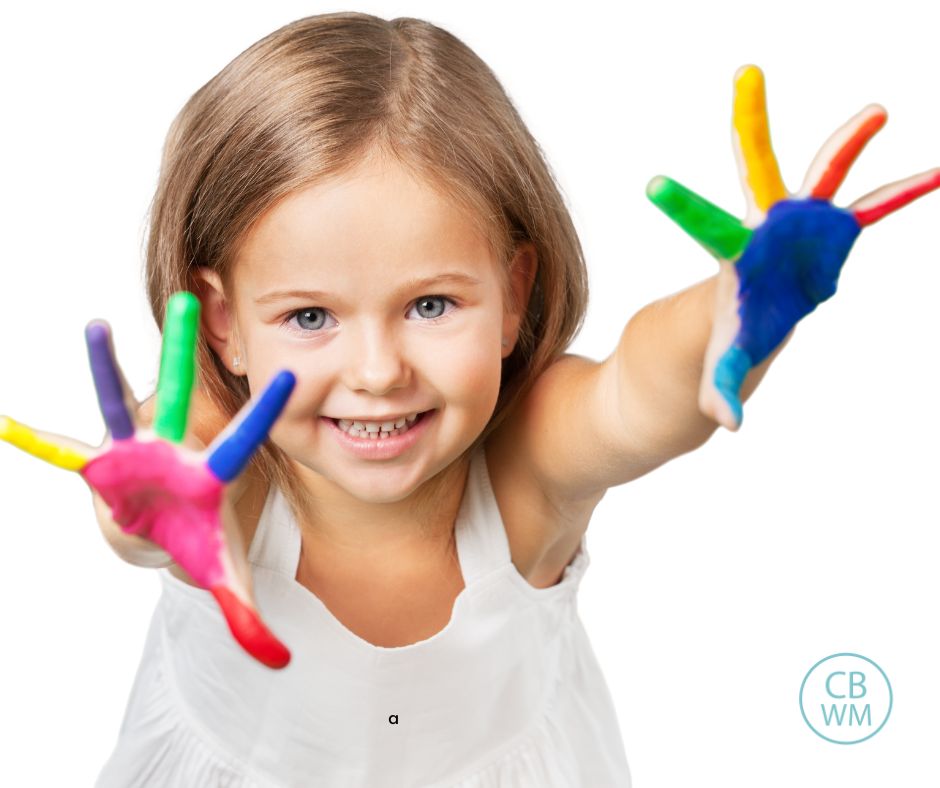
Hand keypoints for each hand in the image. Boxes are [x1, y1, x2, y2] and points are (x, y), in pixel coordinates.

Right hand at [0, 292, 295, 668]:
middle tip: (189, 300)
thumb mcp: (223, 577)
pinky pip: (62, 451)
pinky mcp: (98, 463)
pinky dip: (36, 442)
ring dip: (105, 369)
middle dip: (181, 354)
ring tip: (94, 325)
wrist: (166, 529)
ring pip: (117, 402)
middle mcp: (173, 448)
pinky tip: (6, 424)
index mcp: (210, 472)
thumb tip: (280, 663)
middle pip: (179, 397)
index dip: (265, 412)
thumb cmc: (200, 539)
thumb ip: (249, 615)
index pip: (244, 440)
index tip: (292, 374)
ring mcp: (133, 451)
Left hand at [647, 65, 939, 430]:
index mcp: (732, 258)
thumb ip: (722, 392)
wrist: (750, 325)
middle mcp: (764, 229)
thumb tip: (729, 426)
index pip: (705, 228)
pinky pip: (875, 210)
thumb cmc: (723, 346)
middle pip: (756, 172)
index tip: (653, 184)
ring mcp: (801, 227)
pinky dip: (905, 193)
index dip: (684, 208)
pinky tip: (938, 171)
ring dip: (848, 144)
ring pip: (822, 174)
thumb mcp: (720, 371)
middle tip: (744, 74)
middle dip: (751, 126)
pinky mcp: (833, 236)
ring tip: (877, 110)